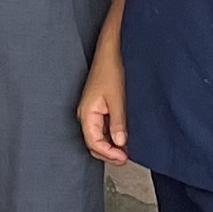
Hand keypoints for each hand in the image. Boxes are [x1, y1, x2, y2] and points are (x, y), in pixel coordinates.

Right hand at [77, 50, 130, 164]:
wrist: (110, 52)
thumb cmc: (110, 70)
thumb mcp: (117, 98)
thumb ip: (118, 122)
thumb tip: (120, 142)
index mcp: (86, 113)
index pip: (94, 142)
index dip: (108, 153)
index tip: (123, 158)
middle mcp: (86, 114)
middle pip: (94, 143)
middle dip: (108, 153)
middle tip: (125, 159)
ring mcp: (92, 112)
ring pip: (99, 137)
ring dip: (111, 146)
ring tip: (126, 151)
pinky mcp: (99, 108)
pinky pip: (102, 128)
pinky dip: (112, 136)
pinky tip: (123, 138)